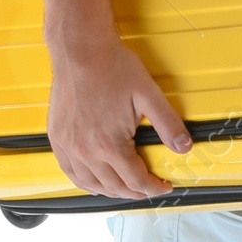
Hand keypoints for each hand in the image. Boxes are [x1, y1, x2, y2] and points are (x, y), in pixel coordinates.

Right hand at [46, 37, 191, 199]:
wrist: (81, 49)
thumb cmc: (111, 67)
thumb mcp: (148, 95)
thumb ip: (168, 124)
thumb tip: (184, 147)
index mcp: (110, 145)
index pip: (136, 180)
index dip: (153, 188)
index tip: (163, 186)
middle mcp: (86, 151)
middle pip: (114, 187)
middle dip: (136, 192)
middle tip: (148, 187)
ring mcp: (68, 146)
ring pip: (91, 184)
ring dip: (111, 191)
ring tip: (126, 188)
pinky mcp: (57, 138)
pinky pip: (69, 172)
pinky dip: (84, 182)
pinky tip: (94, 182)